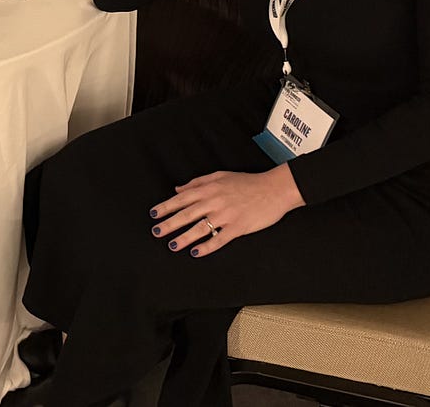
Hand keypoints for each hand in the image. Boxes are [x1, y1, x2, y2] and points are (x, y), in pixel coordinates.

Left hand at [149, 166, 303, 257]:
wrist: (274, 189)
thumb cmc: (247, 182)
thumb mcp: (220, 176)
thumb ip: (197, 182)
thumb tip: (178, 189)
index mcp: (209, 188)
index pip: (182, 198)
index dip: (166, 207)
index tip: (154, 214)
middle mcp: (215, 201)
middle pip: (187, 214)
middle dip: (169, 224)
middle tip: (156, 232)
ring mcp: (226, 215)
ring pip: (200, 228)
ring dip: (184, 238)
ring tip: (172, 245)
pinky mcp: (238, 227)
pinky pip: (219, 239)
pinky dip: (206, 247)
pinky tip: (196, 253)